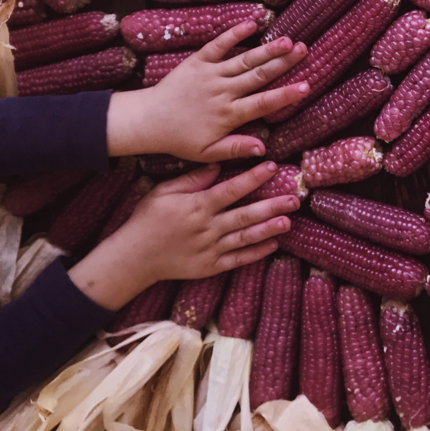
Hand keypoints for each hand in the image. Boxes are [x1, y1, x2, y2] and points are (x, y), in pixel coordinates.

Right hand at [69, 162, 296, 310]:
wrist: (134, 257)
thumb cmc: (148, 219)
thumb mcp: (165, 192)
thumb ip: (193, 179)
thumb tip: (218, 163)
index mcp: (197, 206)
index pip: (231, 189)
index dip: (253, 178)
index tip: (272, 166)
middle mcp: (207, 227)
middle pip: (245, 214)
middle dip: (272, 205)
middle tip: (295, 198)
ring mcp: (210, 249)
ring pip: (245, 237)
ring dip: (269, 229)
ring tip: (289, 221)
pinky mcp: (210, 267)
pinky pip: (238, 260)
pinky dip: (256, 253)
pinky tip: (273, 245)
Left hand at [107, 21, 309, 161]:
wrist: (147, 120)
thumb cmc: (180, 139)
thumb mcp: (207, 153)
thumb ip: (235, 149)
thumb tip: (263, 149)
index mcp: (228, 115)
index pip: (263, 103)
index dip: (286, 95)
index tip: (306, 86)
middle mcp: (223, 92)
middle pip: (258, 75)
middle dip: (283, 63)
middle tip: (304, 50)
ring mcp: (210, 74)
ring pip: (244, 60)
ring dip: (266, 49)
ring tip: (287, 40)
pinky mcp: (197, 62)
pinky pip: (218, 45)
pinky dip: (233, 34)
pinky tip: (251, 24)